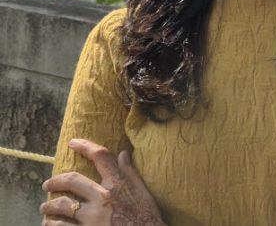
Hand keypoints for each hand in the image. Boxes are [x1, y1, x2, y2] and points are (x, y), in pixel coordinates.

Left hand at [40, 138, 165, 224]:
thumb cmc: (146, 216)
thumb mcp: (142, 191)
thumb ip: (130, 172)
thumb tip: (123, 153)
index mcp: (117, 184)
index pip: (100, 157)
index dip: (85, 146)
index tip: (73, 142)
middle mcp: (102, 197)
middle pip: (72, 180)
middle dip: (55, 181)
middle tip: (47, 184)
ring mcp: (92, 217)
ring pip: (61, 205)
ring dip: (49, 206)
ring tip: (45, 208)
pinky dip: (52, 224)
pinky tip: (49, 223)